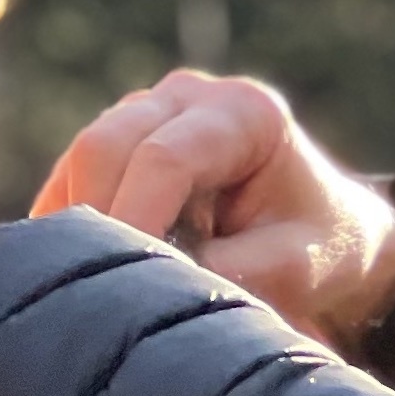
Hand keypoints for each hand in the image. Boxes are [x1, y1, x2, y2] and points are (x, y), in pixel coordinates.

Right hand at [33, 71, 394, 349]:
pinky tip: (82, 274)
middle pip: (105, 145)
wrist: (324, 231)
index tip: (118, 289)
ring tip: (95, 290)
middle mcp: (189, 96)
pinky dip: (70, 226)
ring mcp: (148, 111)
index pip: (163, 158)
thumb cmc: (320, 247)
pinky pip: (70, 178)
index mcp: (244, 112)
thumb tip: (151, 285)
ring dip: (78, 227)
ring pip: (79, 160)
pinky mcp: (119, 141)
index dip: (132, 219)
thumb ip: (231, 272)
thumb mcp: (295, 266)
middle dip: (94, 222)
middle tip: (93, 298)